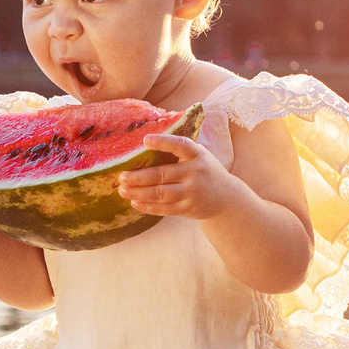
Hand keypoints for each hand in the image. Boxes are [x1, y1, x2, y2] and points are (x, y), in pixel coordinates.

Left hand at [117, 134, 244, 219]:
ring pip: (160, 194)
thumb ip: (179, 151)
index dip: (163, 143)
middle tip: (122, 177)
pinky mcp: (188, 208)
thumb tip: (144, 145)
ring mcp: (192, 192)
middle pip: (162, 175)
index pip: (180, 145)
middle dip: (139, 177)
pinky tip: (135, 202)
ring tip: (123, 190)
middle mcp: (195, 173)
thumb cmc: (204, 170)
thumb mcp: (199, 156)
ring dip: (139, 193)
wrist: (226, 197)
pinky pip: (164, 208)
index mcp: (197, 154)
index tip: (145, 140)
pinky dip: (148, 206)